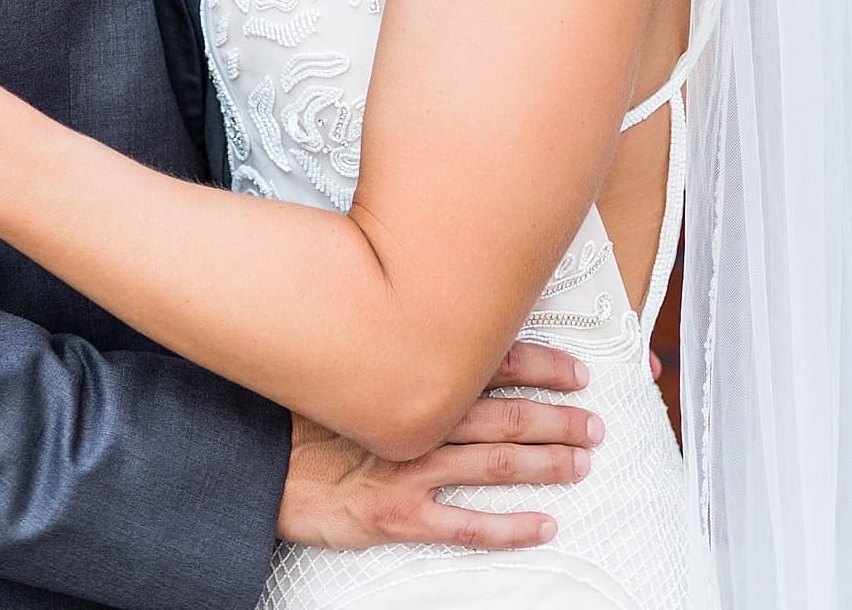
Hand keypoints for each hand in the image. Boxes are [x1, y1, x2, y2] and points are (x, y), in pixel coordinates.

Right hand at [276, 345, 602, 551]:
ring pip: (497, 461)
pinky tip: (543, 526)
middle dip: (558, 416)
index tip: (578, 371)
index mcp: (413, 375)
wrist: (255, 458)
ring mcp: (413, 467)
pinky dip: (510, 526)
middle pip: (507, 412)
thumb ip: (398, 349)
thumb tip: (443, 326)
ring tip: (582, 463)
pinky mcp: (399, 514)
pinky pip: (466, 524)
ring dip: (546, 461)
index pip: (493, 362)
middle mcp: (421, 416)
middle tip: (596, 422)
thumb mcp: (350, 362)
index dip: (542, 366)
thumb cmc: (301, 410)